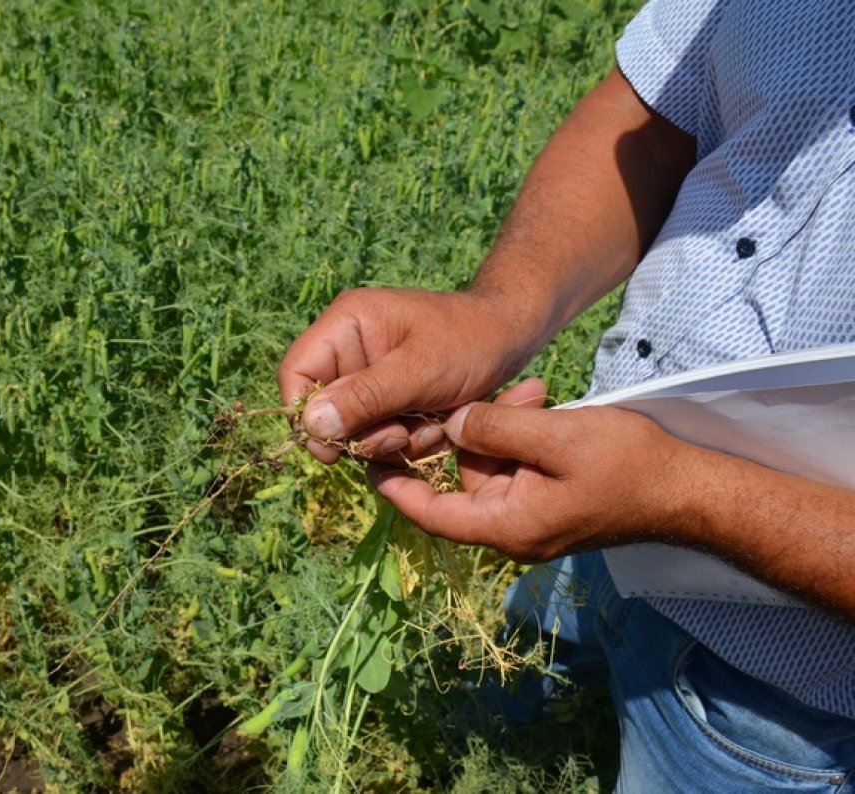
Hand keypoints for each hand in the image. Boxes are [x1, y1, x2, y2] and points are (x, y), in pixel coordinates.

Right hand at [277, 287, 533, 463]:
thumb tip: (309, 424)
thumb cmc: (470, 340)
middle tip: (401, 435)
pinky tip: (436, 429)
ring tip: (430, 428)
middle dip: (363, 433)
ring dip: (389, 441)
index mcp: (346, 325)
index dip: (305, 415)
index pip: (296, 372)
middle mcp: (348, 348)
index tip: (332, 449)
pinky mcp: (387, 397)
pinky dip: (405, 441)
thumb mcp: (419, 370)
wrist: (514, 337)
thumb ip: (364, 397)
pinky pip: (378, 433)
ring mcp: (368, 374)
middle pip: (323, 409)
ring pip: (353, 429)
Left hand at [369, 378, 681, 560]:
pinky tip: (541, 399)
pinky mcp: (549, 499)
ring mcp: (531, 515)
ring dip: (500, 427)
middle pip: (461, 482)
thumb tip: (451, 421)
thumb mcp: (556, 437)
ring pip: (490, 466)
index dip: (396, 486)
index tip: (367, 457)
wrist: (690, 489)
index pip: (431, 513)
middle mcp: (511, 528)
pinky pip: (517, 465)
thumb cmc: (627, 466)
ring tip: (534, 390)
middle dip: (465, 434)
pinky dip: (520, 435)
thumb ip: (497, 427)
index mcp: (505, 526)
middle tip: (479, 392)